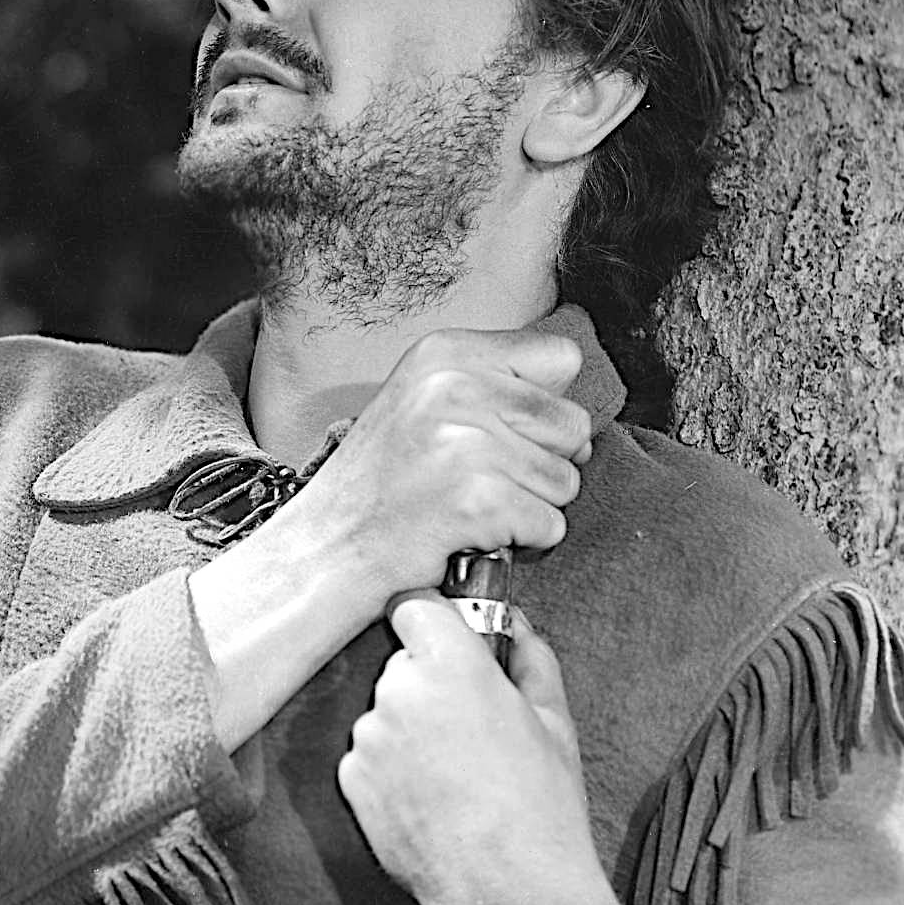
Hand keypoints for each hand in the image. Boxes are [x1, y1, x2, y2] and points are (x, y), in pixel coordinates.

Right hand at [276, 327, 593, 615]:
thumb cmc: (379, 485)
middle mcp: (455, 387)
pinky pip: (551, 525)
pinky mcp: (478, 500)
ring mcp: (467, 443)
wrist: (325, 552)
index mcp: (445, 353)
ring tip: (469, 508)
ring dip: (529, 507)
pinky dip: (520, 543)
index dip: (545, 404)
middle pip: (572, 424)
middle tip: (479, 480)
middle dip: (541, 462)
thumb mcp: (422, 402)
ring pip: (567, 480)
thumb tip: (578, 424)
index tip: (502, 431)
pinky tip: (471, 535)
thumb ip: (492, 386)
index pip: (561, 358)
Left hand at [338, 598, 630, 904]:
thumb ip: (529, 658)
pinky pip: (370, 757)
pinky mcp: (352, 781)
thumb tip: (515, 626)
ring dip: (410, 729)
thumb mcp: (555, 721)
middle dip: (431, 683)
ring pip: (385, 713)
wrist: (508, 891)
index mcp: (451, 666)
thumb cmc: (540, 810)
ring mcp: (369, 739)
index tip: (449, 636)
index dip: (434, 619)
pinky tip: (433, 799)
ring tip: (457, 774)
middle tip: (473, 723)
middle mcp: (398, 694)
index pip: (414, 605)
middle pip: (403, 664)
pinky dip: (393, 769)